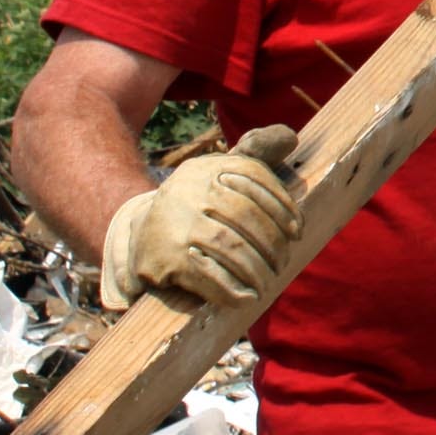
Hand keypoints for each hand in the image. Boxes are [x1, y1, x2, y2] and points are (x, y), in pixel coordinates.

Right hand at [101, 126, 302, 310]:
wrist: (136, 235)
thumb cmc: (197, 203)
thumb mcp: (221, 172)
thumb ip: (256, 152)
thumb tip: (290, 138)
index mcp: (206, 167)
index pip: (255, 179)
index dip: (283, 207)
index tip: (298, 231)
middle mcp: (187, 189)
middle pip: (246, 215)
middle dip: (272, 243)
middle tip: (283, 262)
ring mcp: (174, 224)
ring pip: (230, 246)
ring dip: (258, 269)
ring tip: (268, 281)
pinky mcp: (164, 260)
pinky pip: (208, 276)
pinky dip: (233, 288)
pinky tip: (247, 297)